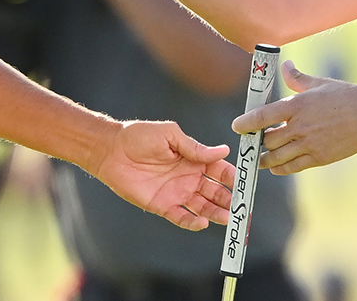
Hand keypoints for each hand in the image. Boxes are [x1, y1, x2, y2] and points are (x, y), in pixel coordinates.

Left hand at [89, 120, 234, 230]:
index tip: (245, 184)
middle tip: (241, 208)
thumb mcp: (170, 134)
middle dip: (230, 200)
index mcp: (194, 160)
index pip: (220, 171)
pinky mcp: (162, 205)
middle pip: (216, 192)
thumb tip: (224, 150)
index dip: (233, 177)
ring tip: (227, 218)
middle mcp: (189, 178)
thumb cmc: (139, 136)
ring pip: (203, 207)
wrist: (111, 150)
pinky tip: (202, 222)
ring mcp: (176, 193)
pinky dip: (192, 222)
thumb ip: (195, 147)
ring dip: (216, 213)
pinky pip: (181, 217)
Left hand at [232, 61, 356, 174]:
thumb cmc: (345, 95)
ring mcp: (310, 144)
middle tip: (250, 142)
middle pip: (267, 140)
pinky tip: (275, 167)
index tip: (236, 126)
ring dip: (264, 159)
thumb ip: (297, 77)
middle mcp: (300, 126)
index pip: (262, 116)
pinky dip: (280, 168)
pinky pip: (293, 167)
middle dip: (256, 142)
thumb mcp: (319, 83)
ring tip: (258, 157)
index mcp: (297, 105)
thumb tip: (285, 65)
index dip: (246, 123)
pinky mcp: (319, 157)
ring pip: (277, 157)